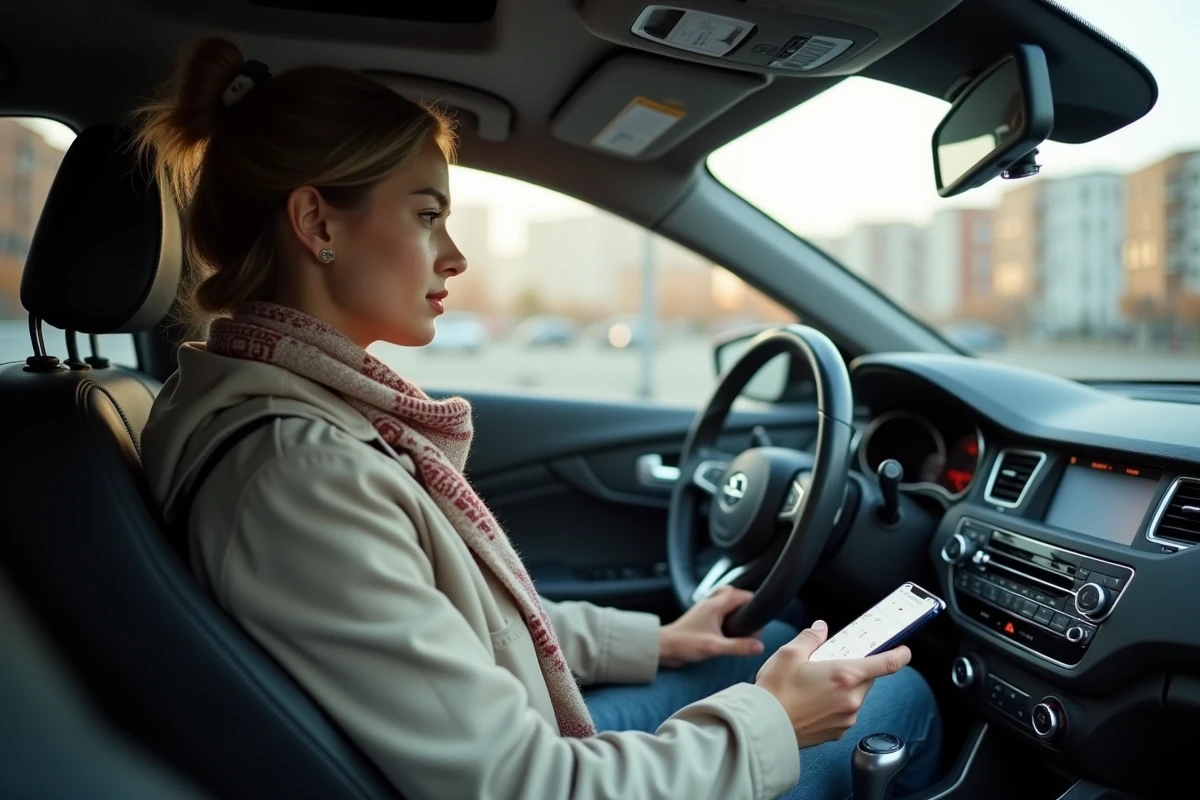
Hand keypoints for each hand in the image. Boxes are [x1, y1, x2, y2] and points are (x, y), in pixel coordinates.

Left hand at [658, 586, 764, 667]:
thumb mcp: (714, 647)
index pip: (740, 594)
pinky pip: (718, 608)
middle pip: (733, 593)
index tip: (762, 613)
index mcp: (714, 605)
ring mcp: (704, 609)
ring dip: (735, 607)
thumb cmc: (684, 643)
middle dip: (746, 603)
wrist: (663, 646)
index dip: (753, 602)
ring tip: (744, 622)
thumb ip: (738, 646)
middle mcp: (710, 603)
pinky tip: (729, 628)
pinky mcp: (701, 617)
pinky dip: (727, 613)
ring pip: (724, 599)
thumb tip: (759, 646)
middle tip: (754, 618)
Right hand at [755, 620, 909, 748]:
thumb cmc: (775, 693)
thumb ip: (810, 638)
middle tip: (832, 662)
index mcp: (845, 675)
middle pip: (868, 678)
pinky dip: (835, 704)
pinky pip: (844, 712)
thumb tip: (819, 630)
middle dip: (855, 668)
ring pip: (855, 695)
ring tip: (815, 683)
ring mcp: (845, 718)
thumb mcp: (789, 653)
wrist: (763, 727)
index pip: (887, 663)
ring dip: (844, 687)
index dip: (899, 654)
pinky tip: (812, 700)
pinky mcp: (837, 732)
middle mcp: (851, 699)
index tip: (903, 649)